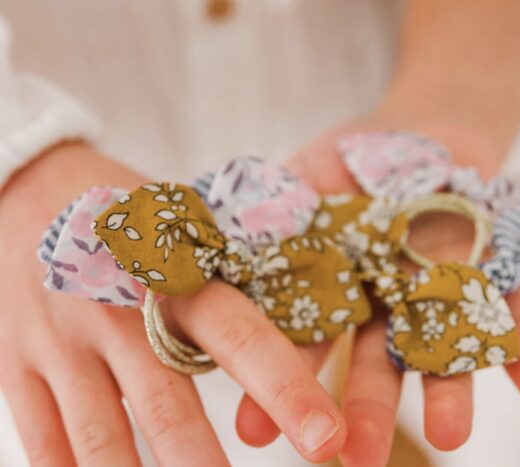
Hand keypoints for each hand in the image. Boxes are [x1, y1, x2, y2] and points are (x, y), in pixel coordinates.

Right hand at [0, 143, 346, 465]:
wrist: (26, 188)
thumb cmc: (126, 218)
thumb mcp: (178, 229)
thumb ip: (224, 282)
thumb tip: (294, 335)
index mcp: (175, 276)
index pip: (240, 336)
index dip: (286, 389)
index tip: (326, 439)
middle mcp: (119, 312)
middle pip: (170, 407)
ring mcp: (61, 343)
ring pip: (104, 439)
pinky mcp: (17, 366)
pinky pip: (45, 441)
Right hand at [233, 120, 519, 465]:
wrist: (425, 136)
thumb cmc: (354, 158)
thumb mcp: (306, 174)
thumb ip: (276, 206)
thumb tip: (225, 233)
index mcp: (339, 286)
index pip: (306, 340)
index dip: (283, 381)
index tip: (258, 430)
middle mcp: (388, 302)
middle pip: (377, 361)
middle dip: (367, 407)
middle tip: (356, 457)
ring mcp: (440, 293)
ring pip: (444, 349)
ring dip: (449, 393)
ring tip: (450, 437)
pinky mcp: (495, 275)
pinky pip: (511, 314)